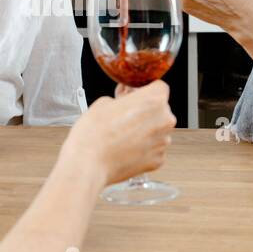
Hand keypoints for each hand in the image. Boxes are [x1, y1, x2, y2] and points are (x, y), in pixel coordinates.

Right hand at [61, 81, 175, 185]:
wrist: (88, 164)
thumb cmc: (94, 134)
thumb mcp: (104, 102)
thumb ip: (123, 100)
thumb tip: (125, 104)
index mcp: (154, 100)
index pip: (159, 87)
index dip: (145, 90)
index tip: (136, 95)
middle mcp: (164, 120)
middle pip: (160, 110)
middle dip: (146, 111)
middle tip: (126, 116)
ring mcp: (162, 142)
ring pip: (158, 130)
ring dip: (145, 131)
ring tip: (123, 135)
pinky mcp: (158, 160)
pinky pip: (154, 149)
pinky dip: (143, 148)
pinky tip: (126, 149)